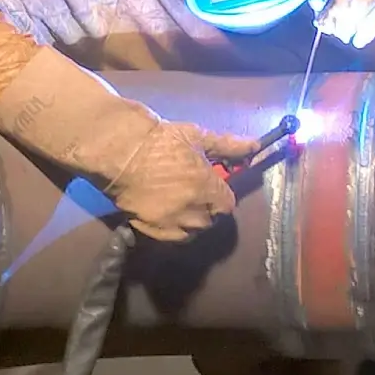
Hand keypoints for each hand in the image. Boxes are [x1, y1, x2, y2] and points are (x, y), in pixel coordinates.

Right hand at [105, 122, 259, 241]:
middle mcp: (193, 212)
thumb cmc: (160, 141)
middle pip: (211, 220)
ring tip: (177, 202)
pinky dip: (171, 227)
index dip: (220, 194)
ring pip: (192, 232)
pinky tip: (163, 211)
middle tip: (192, 190)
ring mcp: (171, 225)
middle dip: (206, 207)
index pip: (227, 204)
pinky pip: (171, 237)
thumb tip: (255, 146)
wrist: (120, 152)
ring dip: (190, 220)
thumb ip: (228, 146)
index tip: (210, 184)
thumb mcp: (197, 137)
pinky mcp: (152, 231)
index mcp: (208, 189)